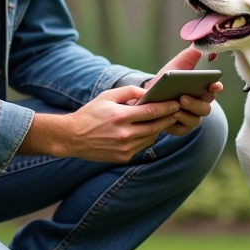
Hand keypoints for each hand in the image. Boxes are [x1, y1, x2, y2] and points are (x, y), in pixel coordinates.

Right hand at [22, 86, 182, 162]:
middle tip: (177, 111)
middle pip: (155, 127)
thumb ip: (129, 91)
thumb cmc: (90, 114)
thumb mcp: (107, 96)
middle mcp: (124, 134)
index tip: (176, 103)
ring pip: (150, 138)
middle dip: (168, 118)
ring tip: (165, 120)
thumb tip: (148, 92)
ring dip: (159, 129)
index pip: (151, 111)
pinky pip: (142, 146)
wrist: (72, 137)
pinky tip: (149, 131)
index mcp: (120, 117)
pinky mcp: (123, 157)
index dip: (166, 107)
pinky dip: (147, 138)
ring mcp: (124, 148)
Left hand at [144, 46, 223, 136]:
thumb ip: (190, 55)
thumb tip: (199, 42)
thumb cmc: (167, 80)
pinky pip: (181, 129)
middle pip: (206, 108)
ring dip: (186, 114)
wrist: (150, 94)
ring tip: (175, 106)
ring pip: (195, 120)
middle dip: (196, 103)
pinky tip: (169, 117)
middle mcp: (200, 105)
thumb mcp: (178, 65)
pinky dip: (176, 124)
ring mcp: (191, 118)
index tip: (213, 85)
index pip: (215, 90)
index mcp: (203, 90)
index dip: (216, 88)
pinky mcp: (180, 128)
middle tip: (183, 97)